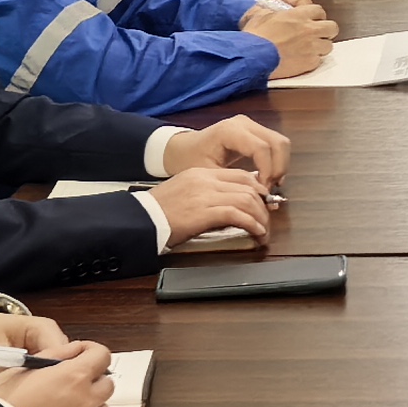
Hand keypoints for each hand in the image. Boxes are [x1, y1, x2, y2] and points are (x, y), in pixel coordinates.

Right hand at [147, 166, 274, 247]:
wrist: (140, 218)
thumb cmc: (158, 211)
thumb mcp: (184, 193)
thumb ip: (206, 194)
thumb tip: (229, 206)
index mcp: (201, 173)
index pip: (240, 175)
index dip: (258, 189)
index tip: (264, 202)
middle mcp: (205, 180)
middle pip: (248, 186)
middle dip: (263, 204)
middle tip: (268, 218)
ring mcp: (205, 195)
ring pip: (247, 199)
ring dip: (260, 217)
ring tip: (263, 231)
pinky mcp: (204, 212)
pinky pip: (237, 214)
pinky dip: (252, 224)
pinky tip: (256, 232)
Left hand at [165, 115, 288, 183]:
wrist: (181, 149)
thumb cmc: (191, 162)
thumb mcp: (209, 176)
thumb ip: (236, 186)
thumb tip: (264, 201)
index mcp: (229, 131)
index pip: (261, 148)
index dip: (268, 172)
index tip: (263, 192)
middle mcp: (244, 123)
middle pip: (278, 143)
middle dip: (279, 169)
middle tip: (269, 190)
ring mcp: (251, 125)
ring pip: (281, 143)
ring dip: (280, 166)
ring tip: (269, 185)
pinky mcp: (255, 131)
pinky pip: (276, 145)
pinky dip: (277, 162)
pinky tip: (268, 178)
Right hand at [253, 0, 337, 76]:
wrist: (253, 56)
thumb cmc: (255, 36)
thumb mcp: (257, 13)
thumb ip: (268, 8)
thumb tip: (267, 6)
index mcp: (299, 16)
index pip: (318, 10)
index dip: (315, 13)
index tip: (309, 17)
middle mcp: (309, 30)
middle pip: (332, 27)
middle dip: (326, 29)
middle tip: (316, 32)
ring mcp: (311, 48)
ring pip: (328, 45)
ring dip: (321, 45)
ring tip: (310, 47)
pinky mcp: (309, 63)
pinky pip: (319, 61)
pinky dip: (312, 60)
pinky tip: (303, 58)